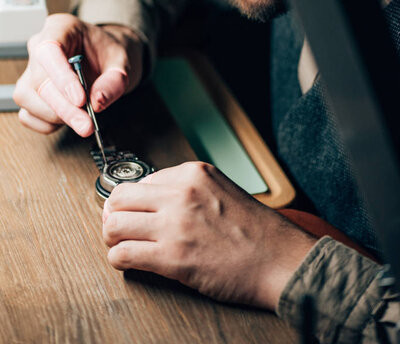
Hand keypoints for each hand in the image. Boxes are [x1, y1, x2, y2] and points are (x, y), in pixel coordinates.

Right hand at [14, 13, 143, 135]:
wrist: (106, 58)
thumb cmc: (109, 54)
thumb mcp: (123, 61)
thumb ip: (114, 81)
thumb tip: (97, 101)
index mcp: (61, 28)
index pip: (49, 51)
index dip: (62, 78)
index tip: (80, 100)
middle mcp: (40, 45)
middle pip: (38, 80)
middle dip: (63, 107)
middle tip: (86, 124)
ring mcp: (30, 69)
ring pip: (27, 97)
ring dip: (56, 115)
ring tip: (82, 117)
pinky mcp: (29, 92)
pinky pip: (27, 113)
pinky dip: (47, 123)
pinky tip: (68, 118)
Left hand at [103, 162, 315, 308]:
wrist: (281, 261)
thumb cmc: (257, 231)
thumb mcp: (223, 190)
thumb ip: (190, 189)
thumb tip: (154, 199)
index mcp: (194, 173)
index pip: (142, 180)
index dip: (135, 200)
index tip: (134, 212)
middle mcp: (181, 193)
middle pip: (120, 197)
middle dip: (115, 214)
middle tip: (118, 227)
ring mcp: (175, 225)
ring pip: (114, 224)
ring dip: (112, 237)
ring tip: (120, 244)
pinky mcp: (173, 258)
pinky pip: (123, 254)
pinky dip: (119, 259)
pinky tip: (128, 261)